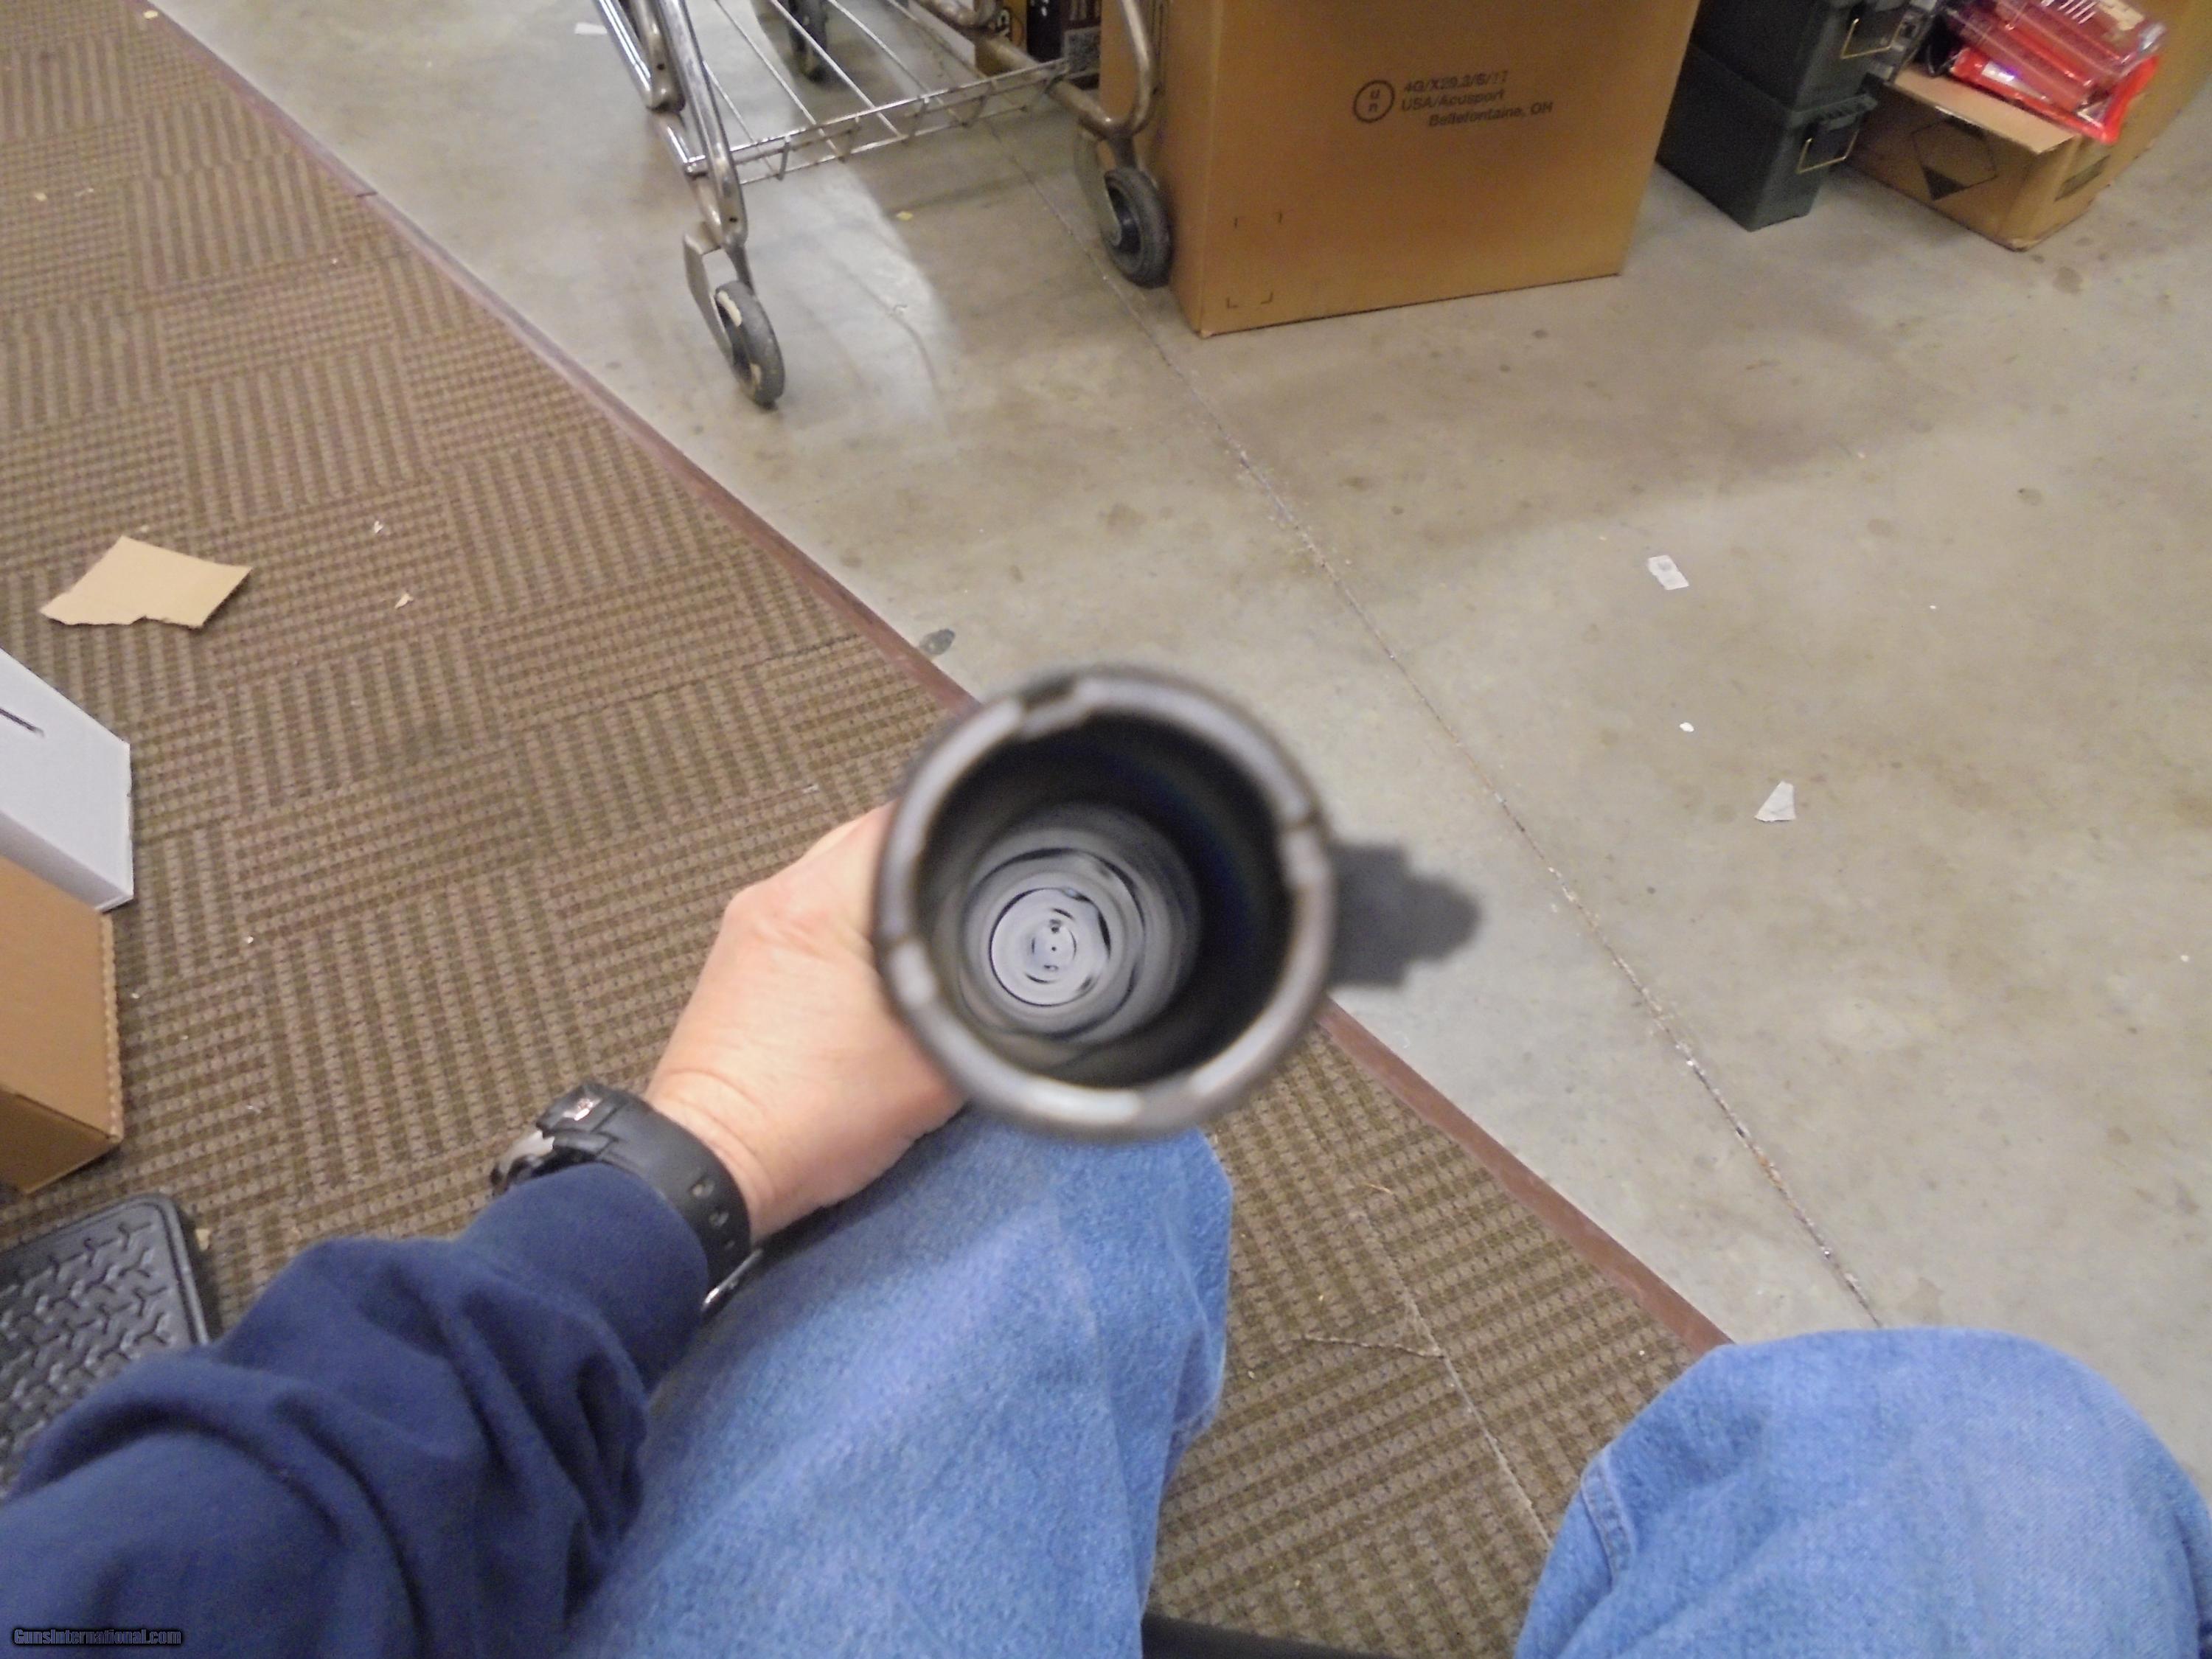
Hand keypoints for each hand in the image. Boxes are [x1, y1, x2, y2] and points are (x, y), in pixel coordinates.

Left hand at [647, 806, 959, 1240]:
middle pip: (871, 842)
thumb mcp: (934, 1072)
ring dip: (881, 902)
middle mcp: (776, 897)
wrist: (709, 1169)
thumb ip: (989, 1017)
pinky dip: (845, 931)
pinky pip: (805, 915)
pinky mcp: (736, 959)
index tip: (990, 858)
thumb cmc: (802, 1121)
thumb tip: (1021, 991)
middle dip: (925, 870)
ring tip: (920, 947)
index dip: (962, 831)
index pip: (907, 819)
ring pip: (836, 879)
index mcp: (821, 901)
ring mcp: (748, 926)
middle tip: (966, 909)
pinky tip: (872, 976)